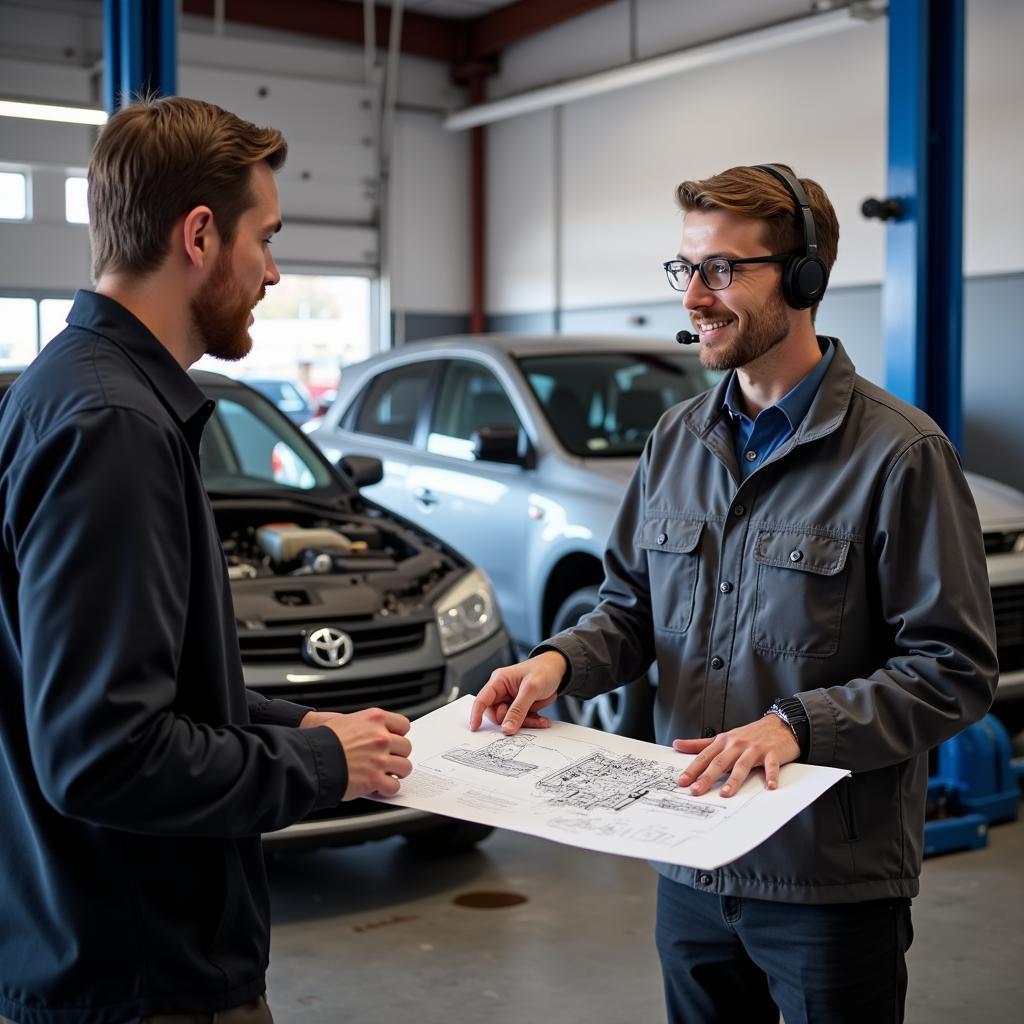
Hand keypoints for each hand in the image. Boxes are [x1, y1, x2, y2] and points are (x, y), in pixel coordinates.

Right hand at [302, 708, 411, 799]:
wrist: (312, 758)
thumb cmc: (323, 740)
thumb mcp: (346, 721)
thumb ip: (366, 726)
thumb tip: (377, 734)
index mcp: (375, 719)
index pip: (403, 725)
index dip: (399, 735)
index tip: (395, 742)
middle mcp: (381, 737)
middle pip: (406, 747)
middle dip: (398, 755)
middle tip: (389, 761)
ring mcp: (380, 758)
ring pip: (405, 767)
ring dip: (396, 772)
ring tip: (386, 774)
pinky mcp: (375, 779)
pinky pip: (394, 786)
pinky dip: (388, 789)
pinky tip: (380, 787)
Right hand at [469, 651, 566, 733]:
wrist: (558, 670)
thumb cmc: (543, 670)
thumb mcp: (531, 688)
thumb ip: (518, 709)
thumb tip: (506, 728)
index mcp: (499, 681)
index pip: (482, 699)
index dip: (476, 714)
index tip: (475, 728)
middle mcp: (502, 692)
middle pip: (496, 714)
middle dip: (509, 720)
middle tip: (524, 719)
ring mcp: (511, 701)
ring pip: (509, 721)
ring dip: (524, 723)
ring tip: (539, 720)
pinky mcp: (520, 708)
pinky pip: (520, 722)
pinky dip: (531, 723)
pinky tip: (542, 720)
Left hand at [673, 715, 799, 796]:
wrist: (780, 724)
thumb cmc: (750, 734)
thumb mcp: (724, 737)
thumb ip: (700, 744)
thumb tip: (677, 745)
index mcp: (724, 742)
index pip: (705, 756)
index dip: (693, 769)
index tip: (682, 781)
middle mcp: (737, 744)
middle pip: (720, 762)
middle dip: (707, 777)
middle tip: (696, 791)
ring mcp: (755, 748)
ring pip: (742, 765)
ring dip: (734, 779)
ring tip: (725, 793)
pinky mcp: (773, 753)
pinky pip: (771, 765)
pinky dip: (771, 775)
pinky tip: (769, 787)